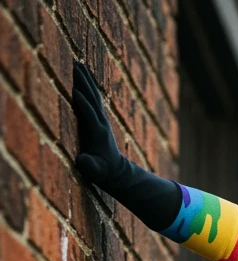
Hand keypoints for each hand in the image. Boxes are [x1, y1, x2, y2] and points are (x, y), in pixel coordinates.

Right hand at [72, 61, 127, 190]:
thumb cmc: (102, 173)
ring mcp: (101, 119)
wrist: (116, 172)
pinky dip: (88, 84)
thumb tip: (82, 161)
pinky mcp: (99, 118)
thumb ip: (89, 166)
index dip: (83, 104)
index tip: (74, 91)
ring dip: (86, 78)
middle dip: (83, 82)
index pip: (89, 114)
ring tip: (77, 62)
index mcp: (97, 133)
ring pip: (93, 94)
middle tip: (74, 65)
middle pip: (92, 98)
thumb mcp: (95, 172)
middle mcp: (101, 122)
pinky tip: (83, 73)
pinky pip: (93, 97)